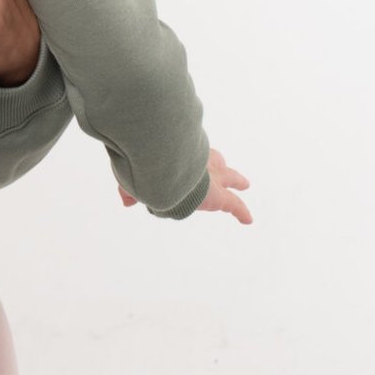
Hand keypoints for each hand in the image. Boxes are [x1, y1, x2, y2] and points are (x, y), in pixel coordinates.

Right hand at [120, 146, 252, 224]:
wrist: (162, 165)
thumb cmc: (144, 165)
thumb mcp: (130, 177)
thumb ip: (128, 189)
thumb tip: (126, 202)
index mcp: (175, 155)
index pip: (183, 158)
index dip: (180, 162)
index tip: (175, 164)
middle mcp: (197, 163)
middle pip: (212, 161)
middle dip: (217, 164)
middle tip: (222, 164)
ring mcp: (211, 177)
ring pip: (228, 177)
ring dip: (236, 180)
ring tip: (244, 183)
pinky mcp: (218, 195)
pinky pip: (234, 204)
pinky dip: (241, 212)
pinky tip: (248, 220)